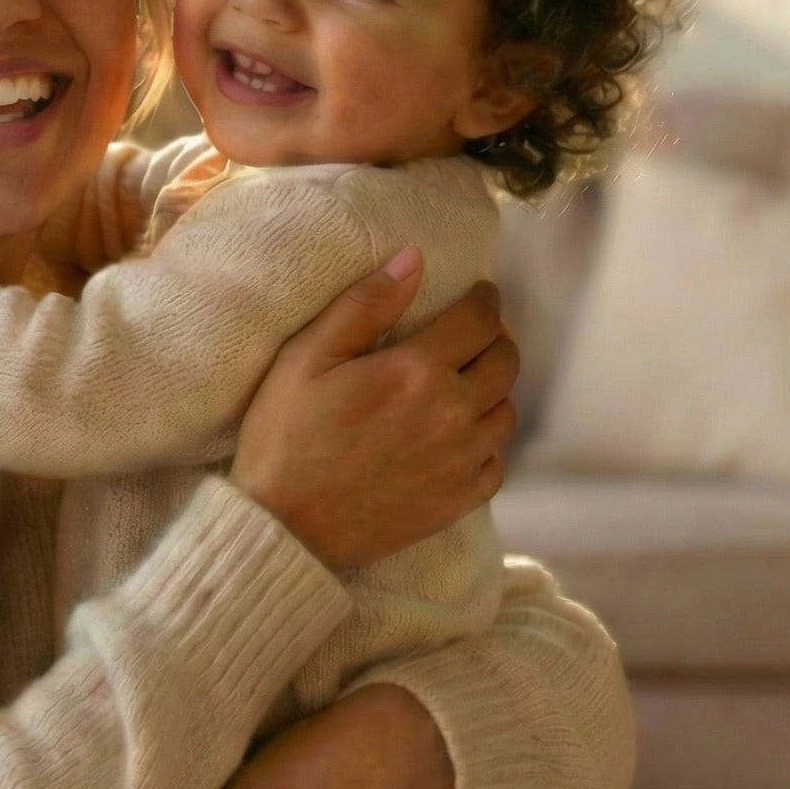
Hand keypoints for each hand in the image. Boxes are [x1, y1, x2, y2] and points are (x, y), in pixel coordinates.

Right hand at [230, 255, 517, 569]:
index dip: (484, 300)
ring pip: (506, 411)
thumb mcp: (307, 357)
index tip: (479, 294)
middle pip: (505, 361)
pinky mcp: (457, 501)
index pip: (479, 319)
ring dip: (492, 389)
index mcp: (417, 371)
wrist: (283, 528)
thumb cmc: (285, 437)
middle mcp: (452, 414)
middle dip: (494, 339)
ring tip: (465, 382)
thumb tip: (413, 259)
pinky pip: (497, 462)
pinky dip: (487, 442)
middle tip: (473, 334)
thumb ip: (365, 304)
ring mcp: (459, 462)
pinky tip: (460, 436)